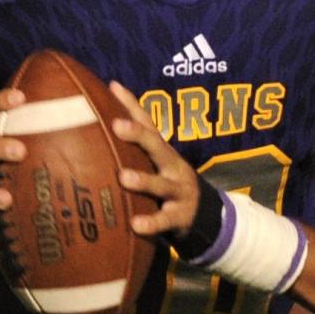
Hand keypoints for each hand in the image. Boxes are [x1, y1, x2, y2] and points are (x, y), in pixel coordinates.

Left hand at [110, 81, 200, 239]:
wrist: (204, 213)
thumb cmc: (167, 178)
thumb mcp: (156, 158)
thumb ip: (136, 131)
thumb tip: (110, 88)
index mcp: (162, 150)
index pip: (147, 122)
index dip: (131, 105)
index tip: (113, 88)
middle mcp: (171, 165)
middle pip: (156, 146)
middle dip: (138, 135)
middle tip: (117, 126)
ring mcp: (177, 190)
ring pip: (160, 184)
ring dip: (143, 180)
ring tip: (124, 178)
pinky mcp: (179, 216)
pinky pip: (164, 219)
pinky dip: (151, 222)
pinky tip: (135, 225)